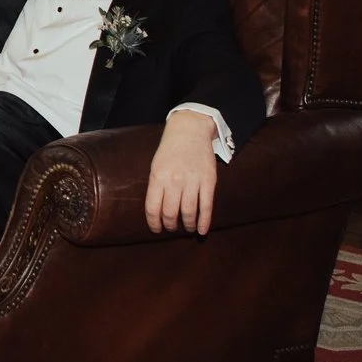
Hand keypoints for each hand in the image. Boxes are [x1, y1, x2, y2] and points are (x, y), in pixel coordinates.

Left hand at [145, 111, 219, 234]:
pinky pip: (206, 207)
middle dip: (170, 225)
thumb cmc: (170, 150)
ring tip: (187, 228)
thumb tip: (156, 213)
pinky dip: (204, 222)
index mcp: (158, 176)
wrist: (190, 130)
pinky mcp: (208, 181)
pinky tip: (202, 231)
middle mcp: (174, 180)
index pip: (153, 208)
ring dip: (187, 225)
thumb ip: (156, 187)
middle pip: (170, 213)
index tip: (156, 230)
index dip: (154, 223)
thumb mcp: (156, 166)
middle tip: (172, 228)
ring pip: (188, 212)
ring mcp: (193, 180)